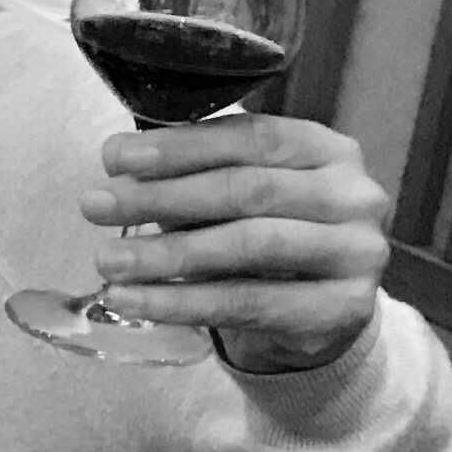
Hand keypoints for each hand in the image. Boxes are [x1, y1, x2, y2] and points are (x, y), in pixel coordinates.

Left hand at [88, 115, 390, 375]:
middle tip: (95, 205)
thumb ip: (189, 173)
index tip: (116, 157)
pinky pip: (247, 303)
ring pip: (249, 245)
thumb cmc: (265, 236)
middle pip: (248, 189)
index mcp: (326, 150)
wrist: (318, 314)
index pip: (253, 136)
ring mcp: (357, 252)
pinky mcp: (343, 307)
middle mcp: (353, 195)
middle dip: (162, 197)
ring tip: (107, 261)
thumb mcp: (234, 196)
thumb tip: (117, 158)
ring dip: (166, 254)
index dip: (182, 147)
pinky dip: (180, 302)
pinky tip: (132, 300)